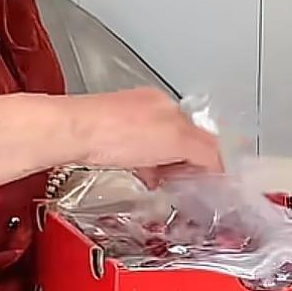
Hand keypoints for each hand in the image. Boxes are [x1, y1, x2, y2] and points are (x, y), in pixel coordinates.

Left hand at [68, 88, 222, 176]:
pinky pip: (137, 154)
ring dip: (165, 166)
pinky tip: (142, 176)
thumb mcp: (175, 141)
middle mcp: (149, 109)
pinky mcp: (109, 136)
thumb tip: (219, 164)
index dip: (210, 158)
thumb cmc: (112, 131)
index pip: (202, 133)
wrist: (71, 133)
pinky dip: (145, 167)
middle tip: (190, 186)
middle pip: (181, 141)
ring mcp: (128, 121)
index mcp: (168, 105)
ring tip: (166, 183)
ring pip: (158, 148)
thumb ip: (204, 152)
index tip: (213, 178)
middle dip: (187, 164)